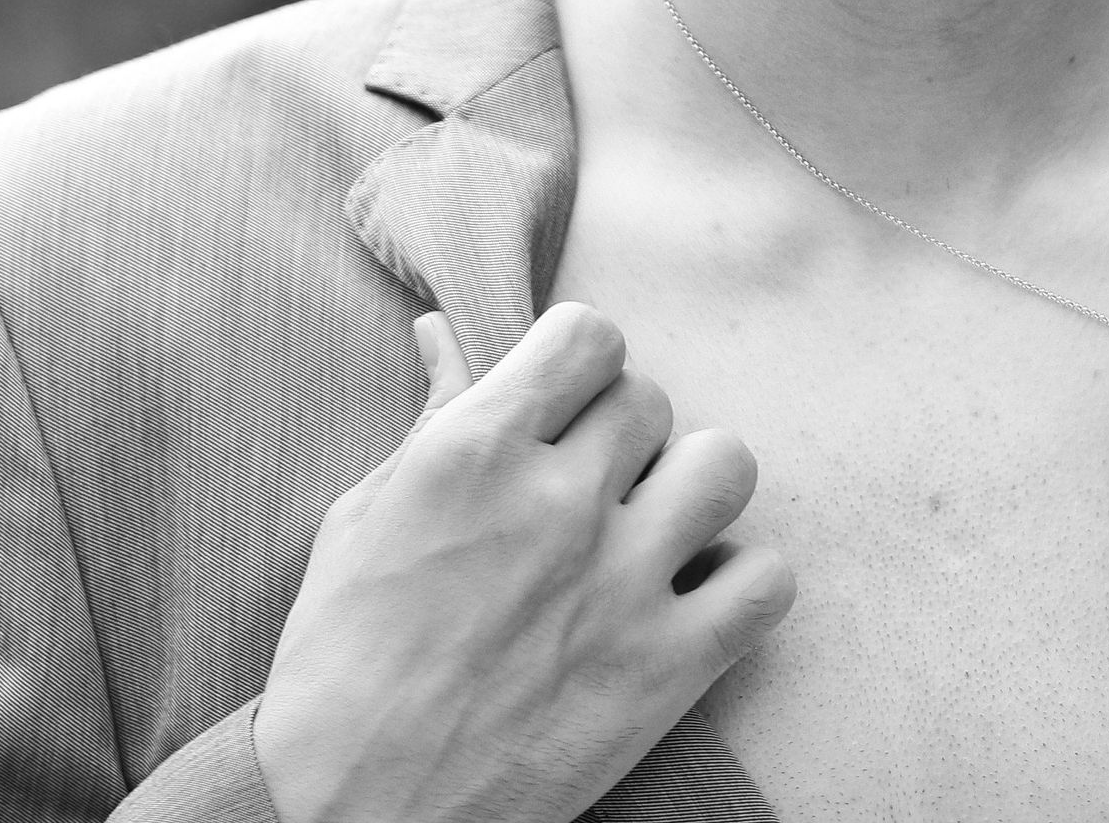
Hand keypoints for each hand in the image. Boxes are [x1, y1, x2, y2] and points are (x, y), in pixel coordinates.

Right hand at [254, 302, 794, 822]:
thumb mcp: (362, 520)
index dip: (581, 365)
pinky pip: (768, 580)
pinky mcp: (667, 668)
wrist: (355, 812)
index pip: (588, 334)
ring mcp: (622, 583)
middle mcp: (557, 502)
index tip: (563, 407)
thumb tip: (445, 333)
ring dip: (691, 490)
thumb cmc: (341, 662)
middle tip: (588, 489)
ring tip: (652, 531)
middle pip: (650, 400)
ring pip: (724, 465)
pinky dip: (743, 585)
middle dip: (620, 436)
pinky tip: (694, 600)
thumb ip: (431, 420)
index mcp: (473, 452)